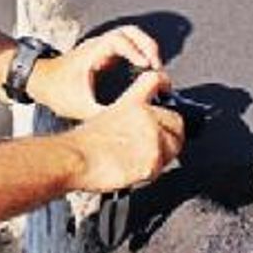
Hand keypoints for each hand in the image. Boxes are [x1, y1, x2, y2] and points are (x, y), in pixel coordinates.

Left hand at [27, 25, 162, 120]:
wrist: (40, 82)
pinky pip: (126, 44)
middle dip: (147, 45)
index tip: (146, 65)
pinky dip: (139, 51)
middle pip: (129, 32)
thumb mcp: (78, 105)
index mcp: (92, 53)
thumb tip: (121, 120)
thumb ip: (100, 114)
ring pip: (129, 35)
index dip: (135, 50)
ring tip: (154, 65)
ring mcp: (100, 47)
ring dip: (145, 46)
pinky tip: (144, 67)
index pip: (119, 40)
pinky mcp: (103, 53)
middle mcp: (97, 45)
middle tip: (157, 64)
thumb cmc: (54, 89)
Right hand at [60, 70, 184, 191]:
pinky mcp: (153, 160)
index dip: (163, 85)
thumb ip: (128, 116)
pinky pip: (161, 168)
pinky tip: (132, 170)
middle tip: (151, 144)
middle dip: (169, 132)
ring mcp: (153, 139)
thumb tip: (141, 126)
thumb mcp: (104, 115)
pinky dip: (149, 172)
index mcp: (133, 102)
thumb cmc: (82, 143)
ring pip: (173, 147)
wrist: (76, 159)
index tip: (165, 91)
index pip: (156, 80)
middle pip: (176, 120)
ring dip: (161, 154)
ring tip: (136, 159)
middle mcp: (147, 117)